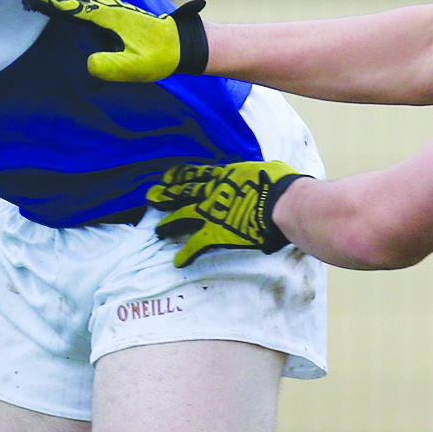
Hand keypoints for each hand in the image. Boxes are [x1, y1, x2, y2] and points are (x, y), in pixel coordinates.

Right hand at [15, 0, 207, 80]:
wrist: (180, 42)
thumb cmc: (158, 57)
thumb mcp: (137, 68)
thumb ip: (113, 66)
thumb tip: (89, 65)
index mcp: (106, 18)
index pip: (71, 7)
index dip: (48, 2)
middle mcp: (103, 5)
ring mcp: (104, 2)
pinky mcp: (106, 5)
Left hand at [145, 159, 308, 267]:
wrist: (281, 204)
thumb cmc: (281, 184)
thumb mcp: (268, 170)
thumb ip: (259, 174)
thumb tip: (267, 173)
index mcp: (225, 175)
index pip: (197, 174)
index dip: (181, 175)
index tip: (168, 177)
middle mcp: (213, 192)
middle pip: (182, 193)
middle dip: (166, 196)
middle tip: (151, 197)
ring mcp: (211, 212)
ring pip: (182, 217)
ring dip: (168, 224)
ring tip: (157, 230)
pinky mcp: (215, 233)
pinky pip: (195, 245)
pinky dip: (186, 254)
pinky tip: (177, 262)